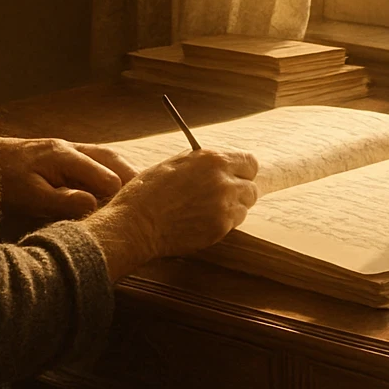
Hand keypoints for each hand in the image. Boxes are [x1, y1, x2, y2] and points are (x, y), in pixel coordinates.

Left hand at [0, 137, 138, 222]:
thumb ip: (62, 200)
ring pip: (107, 157)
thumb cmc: (4, 179)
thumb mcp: (30, 196)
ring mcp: (68, 148)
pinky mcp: (64, 154)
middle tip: (151, 198)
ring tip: (141, 192)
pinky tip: (117, 185)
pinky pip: (96, 160)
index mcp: (65, 156)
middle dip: (132, 177)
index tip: (133, 213)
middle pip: (112, 159)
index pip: (106, 175)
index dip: (121, 195)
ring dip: (124, 172)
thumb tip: (94, 204)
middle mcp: (71, 148)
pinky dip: (111, 171)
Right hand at [81, 148, 259, 280]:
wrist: (137, 224)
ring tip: (209, 209)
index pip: (250, 162)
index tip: (237, 176)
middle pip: (252, 187)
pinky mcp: (221, 228)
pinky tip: (203, 220)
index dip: (243, 170)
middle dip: (240, 190)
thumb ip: (201, 161)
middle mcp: (224, 181)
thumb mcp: (174, 163)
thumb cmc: (148, 192)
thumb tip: (216, 162)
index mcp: (213, 160)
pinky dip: (224, 222)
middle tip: (223, 196)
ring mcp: (224, 206)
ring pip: (245, 207)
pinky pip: (234, 223)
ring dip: (233, 208)